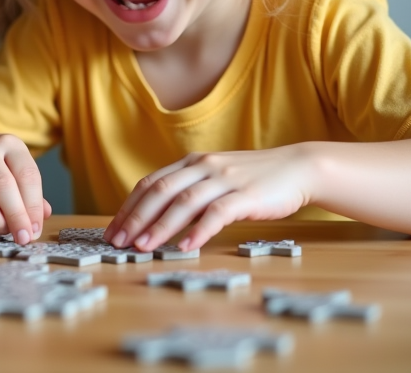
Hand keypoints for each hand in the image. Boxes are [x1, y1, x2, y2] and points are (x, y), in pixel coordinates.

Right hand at [0, 132, 51, 244]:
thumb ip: (32, 195)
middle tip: (23, 237)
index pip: (27, 175)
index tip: (35, 229)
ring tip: (4, 229)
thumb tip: (38, 221)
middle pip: (1, 184)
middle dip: (15, 216)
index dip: (33, 206)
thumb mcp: (19, 172)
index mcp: (8, 144)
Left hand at [103, 146, 315, 251]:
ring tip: (143, 247)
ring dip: (160, 226)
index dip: (129, 206)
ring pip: (184, 202)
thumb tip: (156, 217)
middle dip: (136, 217)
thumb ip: (190, 191)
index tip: (113, 230)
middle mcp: (203, 167)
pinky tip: (186, 246)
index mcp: (192, 163)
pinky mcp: (246, 195)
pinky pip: (217, 213)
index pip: (151, 183)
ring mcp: (225, 179)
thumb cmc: (253, 179)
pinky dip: (199, 230)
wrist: (297, 168)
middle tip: (118, 242)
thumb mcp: (215, 178)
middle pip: (160, 191)